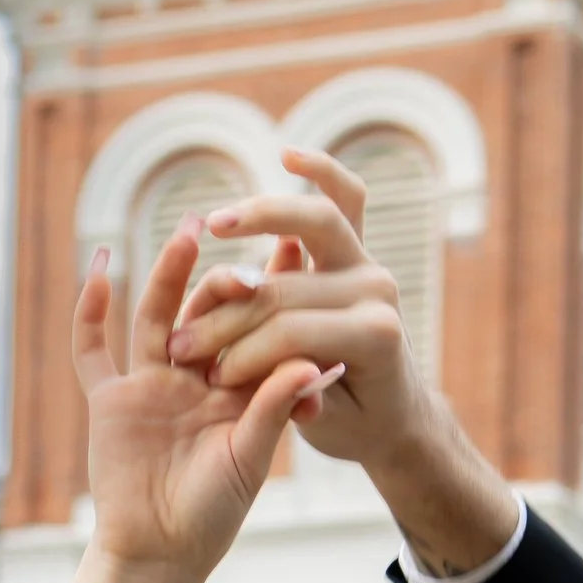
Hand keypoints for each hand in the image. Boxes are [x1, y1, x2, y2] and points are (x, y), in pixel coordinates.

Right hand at [72, 219, 319, 582]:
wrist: (160, 554)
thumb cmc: (213, 515)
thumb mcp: (250, 459)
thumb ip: (275, 409)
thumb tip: (313, 362)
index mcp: (236, 391)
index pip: (256, 330)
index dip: (274, 293)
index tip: (298, 250)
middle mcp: (194, 379)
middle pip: (208, 315)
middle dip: (224, 284)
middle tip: (246, 262)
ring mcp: (149, 384)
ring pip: (157, 317)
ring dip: (168, 274)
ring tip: (188, 232)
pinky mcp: (109, 399)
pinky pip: (93, 349)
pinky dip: (90, 310)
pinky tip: (99, 266)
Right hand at [169, 148, 426, 472]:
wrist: (395, 408)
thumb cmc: (355, 423)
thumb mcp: (326, 426)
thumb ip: (298, 399)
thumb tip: (273, 374)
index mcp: (375, 336)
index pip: (290, 332)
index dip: (243, 353)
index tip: (208, 377)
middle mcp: (377, 290)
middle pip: (289, 283)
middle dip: (231, 309)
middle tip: (186, 333)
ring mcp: (369, 261)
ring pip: (320, 218)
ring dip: (263, 214)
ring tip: (216, 224)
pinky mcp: (358, 247)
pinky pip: (347, 195)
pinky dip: (320, 169)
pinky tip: (288, 156)